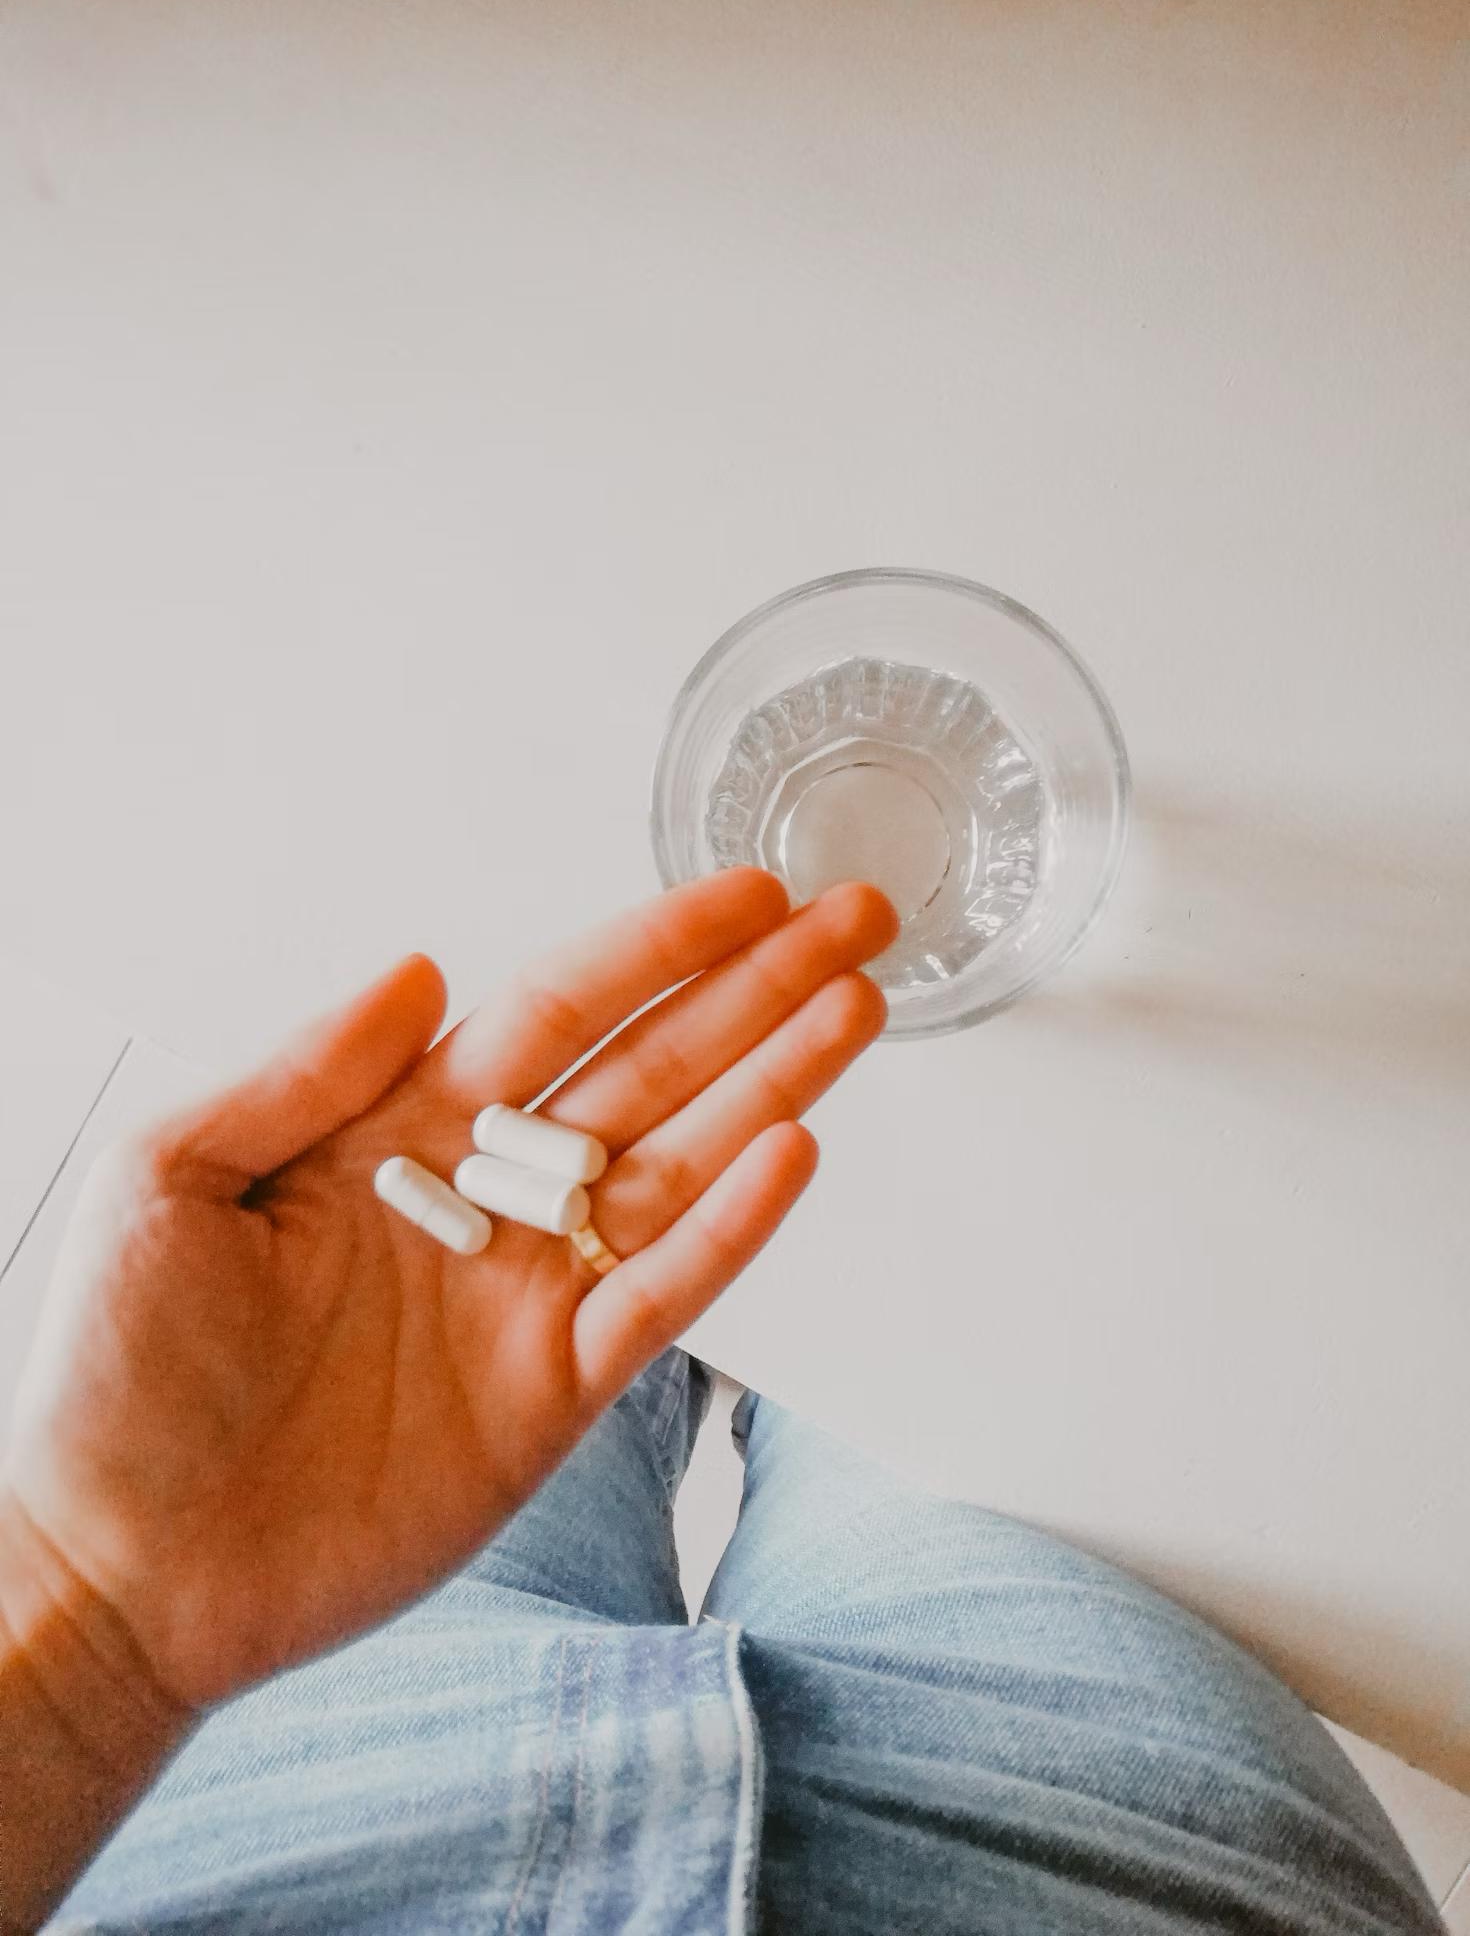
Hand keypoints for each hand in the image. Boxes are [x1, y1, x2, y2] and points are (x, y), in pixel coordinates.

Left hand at [0, 871, 894, 1718]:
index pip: (555, 1010)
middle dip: (754, 993)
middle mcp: (484, 1198)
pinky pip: (659, 1299)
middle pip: (648, 1071)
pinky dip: (729, 1231)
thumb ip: (301, 1070)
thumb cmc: (115, 1375)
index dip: (654, 948)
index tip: (745, 895)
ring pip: (677, 1170)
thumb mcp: (169, 1178)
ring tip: (855, 1012)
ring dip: (771, 1088)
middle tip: (849, 922)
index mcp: (399, 1130)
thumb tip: (419, 971)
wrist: (123, 1566)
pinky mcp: (551, 1394)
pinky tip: (790, 1154)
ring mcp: (527, 1293)